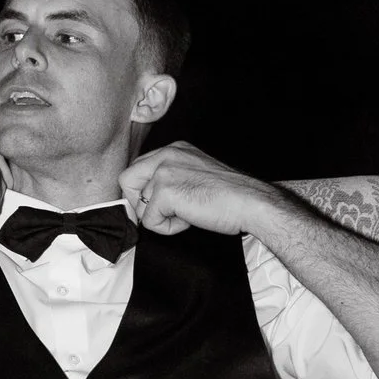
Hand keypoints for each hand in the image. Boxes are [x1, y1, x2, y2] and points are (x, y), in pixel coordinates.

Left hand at [119, 139, 265, 238]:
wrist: (251, 202)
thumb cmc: (230, 196)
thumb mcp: (195, 174)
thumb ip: (171, 177)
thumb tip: (147, 197)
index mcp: (174, 149)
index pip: (138, 169)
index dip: (144, 192)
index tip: (162, 204)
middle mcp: (166, 155)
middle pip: (126, 181)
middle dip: (142, 203)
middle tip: (169, 212)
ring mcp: (164, 172)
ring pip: (139, 205)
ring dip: (161, 217)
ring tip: (189, 213)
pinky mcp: (165, 192)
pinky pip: (149, 222)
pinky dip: (168, 228)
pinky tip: (191, 219)